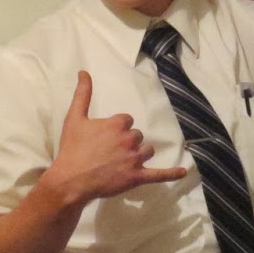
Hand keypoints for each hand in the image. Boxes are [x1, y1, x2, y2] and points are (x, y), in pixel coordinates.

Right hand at [44, 72, 185, 205]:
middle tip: (110, 152)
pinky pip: (159, 174)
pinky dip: (172, 173)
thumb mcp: (74, 118)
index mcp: (117, 124)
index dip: (117, 128)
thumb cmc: (72, 148)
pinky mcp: (137, 177)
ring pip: (147, 150)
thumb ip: (82, 94)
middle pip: (137, 135)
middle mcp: (129, 139)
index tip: (106, 137)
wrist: (71, 179)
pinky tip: (183, 172)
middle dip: (127, 141)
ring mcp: (135, 159)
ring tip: (124, 162)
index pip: (127, 120)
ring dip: (140, 154)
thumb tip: (84, 72)